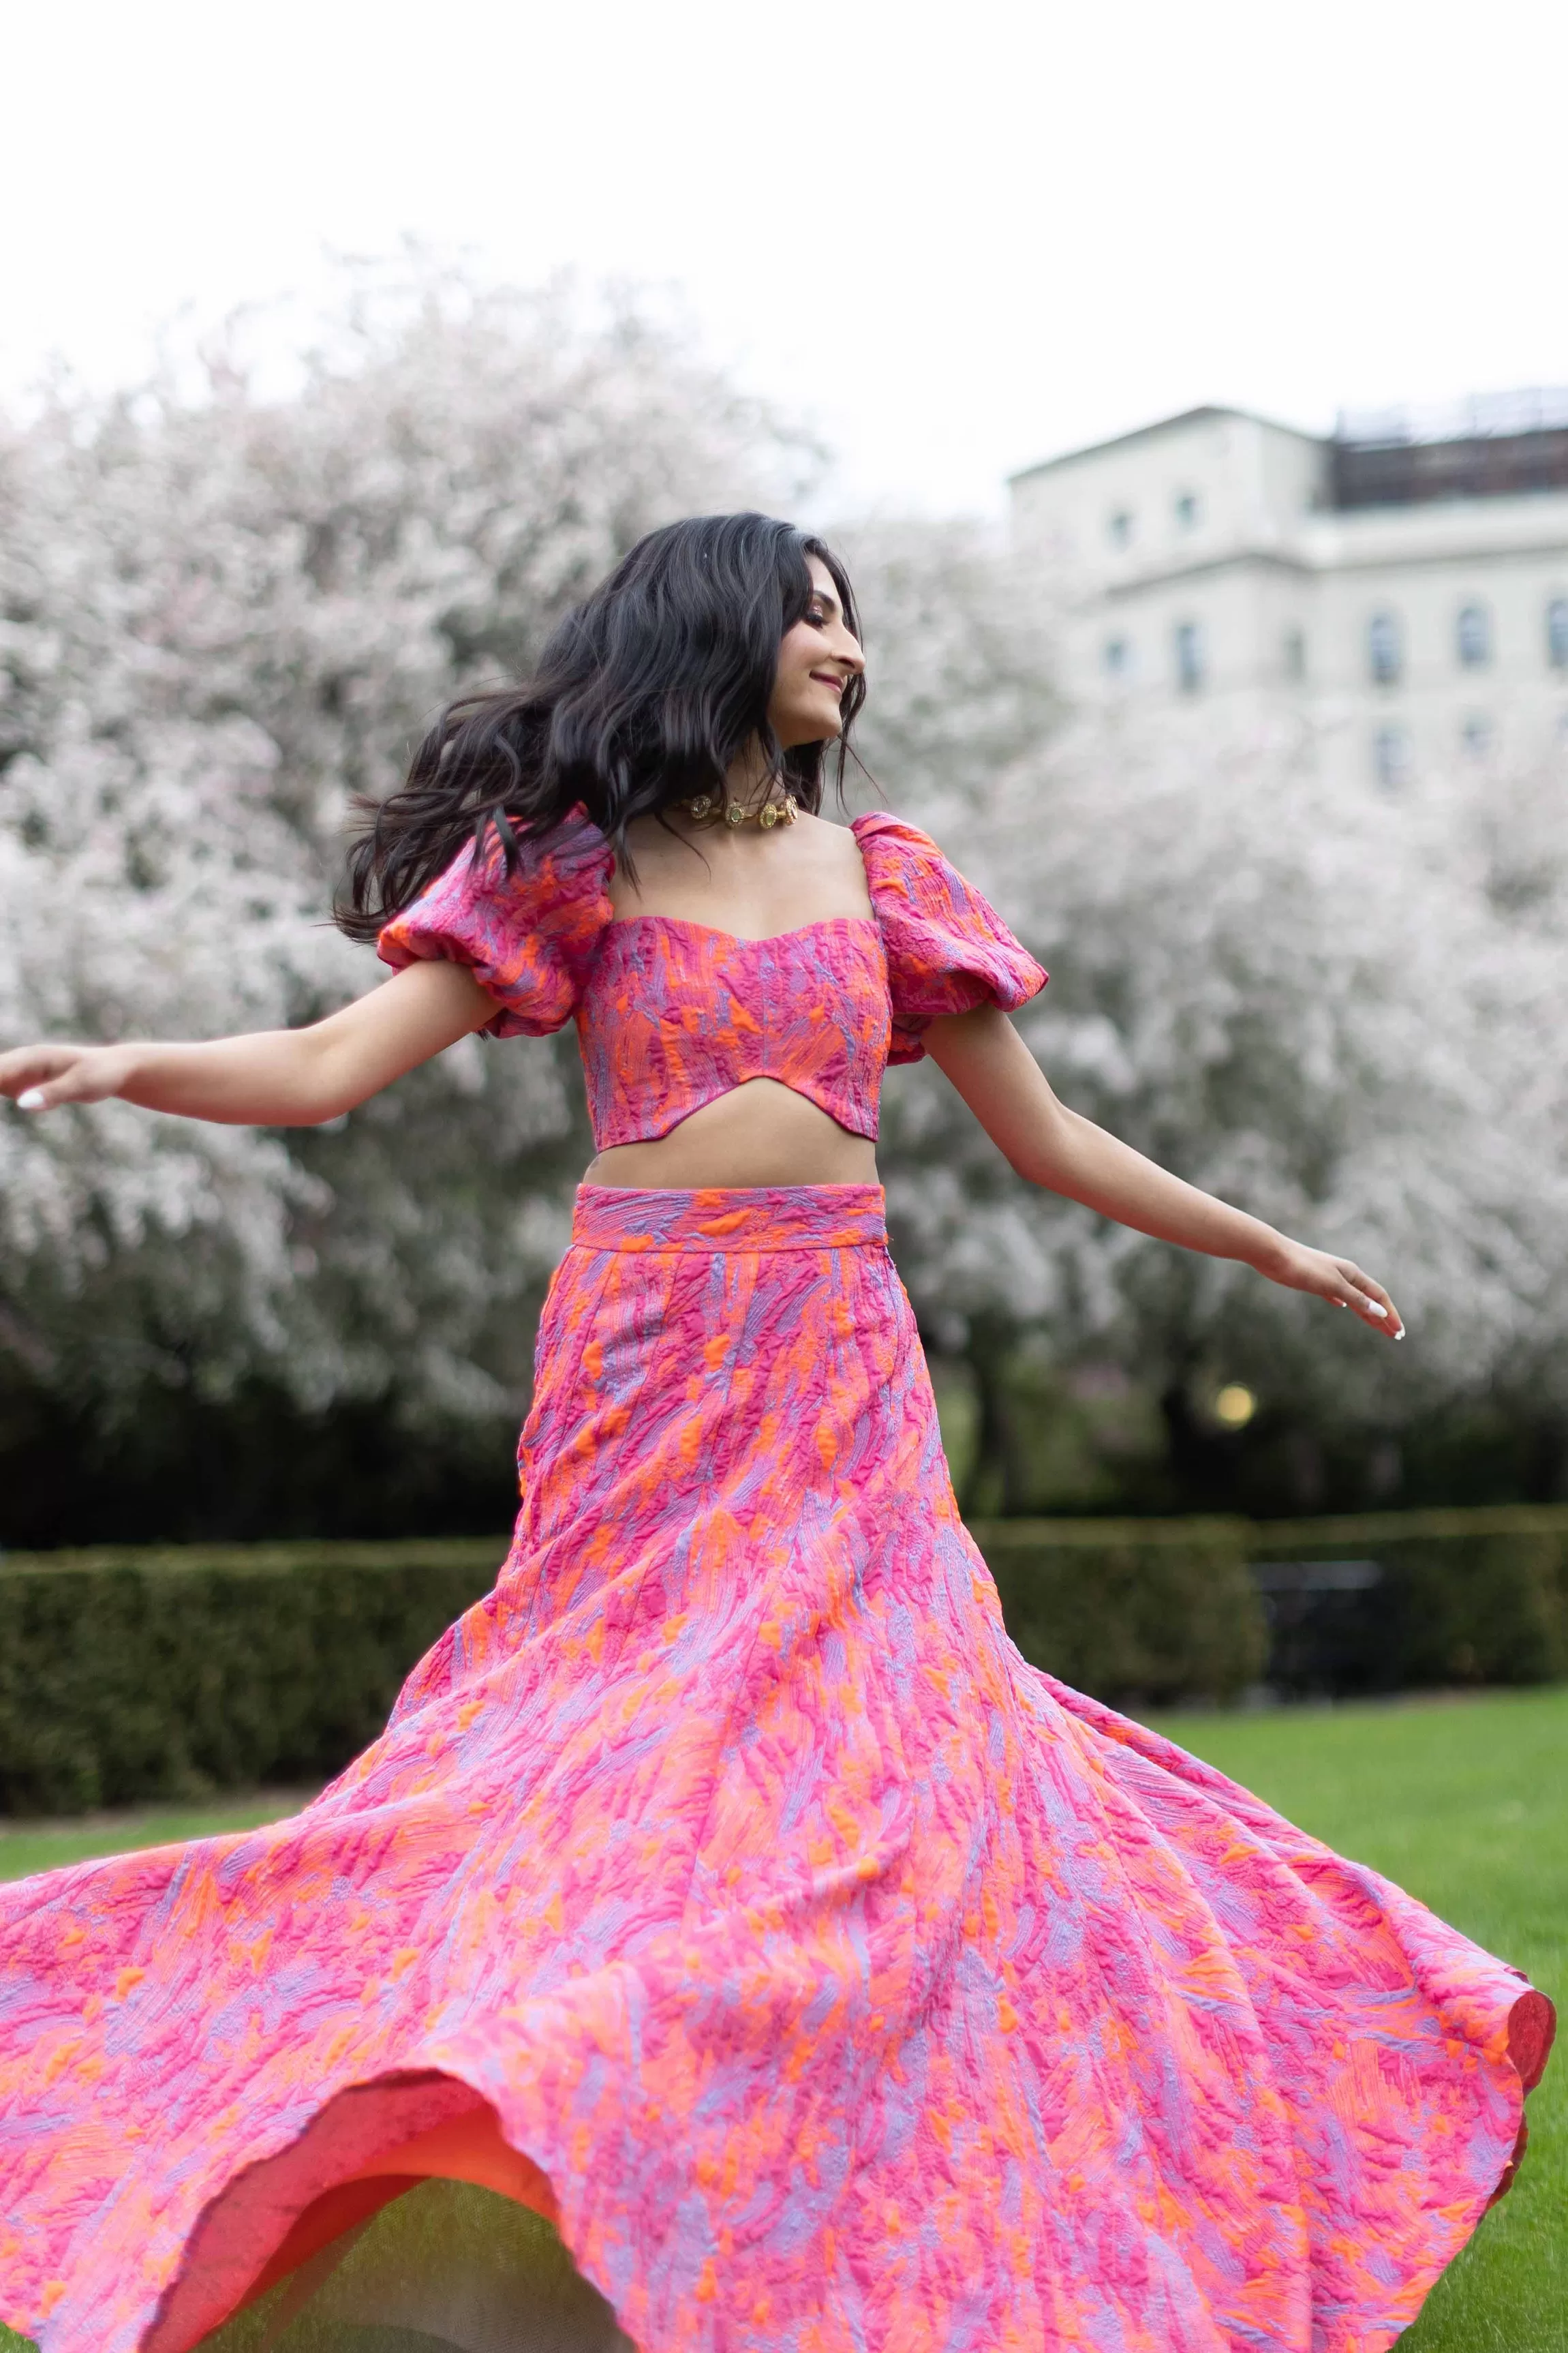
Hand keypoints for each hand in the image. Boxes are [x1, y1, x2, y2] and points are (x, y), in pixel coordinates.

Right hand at [0, 1042, 140, 1111]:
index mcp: (31, 1058)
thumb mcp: (82, 1085)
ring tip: (1, 1098)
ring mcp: (18, 1071)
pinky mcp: (20, 1083)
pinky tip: (3, 1098)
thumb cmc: (101, 1074)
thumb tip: (22, 1103)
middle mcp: (19, 1061)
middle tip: (0, 1097)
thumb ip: (53, 1094)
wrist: (114, 1069)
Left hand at [1258, 1237, 1404, 1339]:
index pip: (1379, 1297)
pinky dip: (1343, 1302)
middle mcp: (1345, 1275)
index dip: (1390, 1314)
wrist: (1274, 1254)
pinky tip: (1341, 1306)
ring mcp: (1330, 1278)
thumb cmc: (1303, 1267)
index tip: (1399, 1331)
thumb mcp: (1332, 1285)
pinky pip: (1336, 1295)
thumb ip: (1356, 1298)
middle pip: (1370, 1299)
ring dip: (1367, 1313)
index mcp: (1353, 1274)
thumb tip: (1380, 1312)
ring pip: (1354, 1298)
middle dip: (1383, 1317)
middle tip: (1395, 1335)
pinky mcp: (1315, 1282)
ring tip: (1377, 1326)